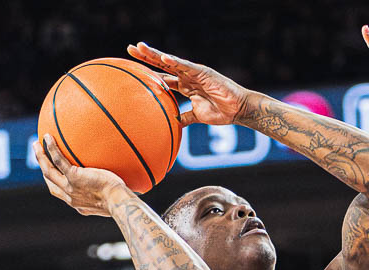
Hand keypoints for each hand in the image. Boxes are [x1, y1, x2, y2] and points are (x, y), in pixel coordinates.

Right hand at [34, 134, 129, 216]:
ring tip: (36, 144)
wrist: (119, 202)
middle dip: (43, 167)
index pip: (61, 193)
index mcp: (78, 204)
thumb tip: (118, 183)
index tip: (53, 172)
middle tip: (39, 155)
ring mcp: (70, 188)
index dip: (54, 182)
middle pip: (50, 181)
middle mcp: (71, 198)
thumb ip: (109, 192)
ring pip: (48, 171)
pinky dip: (51, 148)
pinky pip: (58, 160)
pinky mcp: (74, 177)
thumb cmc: (122, 201)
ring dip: (40, 157)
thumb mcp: (112, 200)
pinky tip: (48, 137)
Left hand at [128, 42, 250, 126]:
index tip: (132, 68)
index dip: (149, 71)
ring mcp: (194, 73)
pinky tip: (163, 58)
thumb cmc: (221, 112)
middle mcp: (187, 76)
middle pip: (163, 64)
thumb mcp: (197, 116)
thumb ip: (185, 117)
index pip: (163, 76)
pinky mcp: (203, 72)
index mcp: (185, 85)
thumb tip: (173, 123)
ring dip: (155, 55)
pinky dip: (175, 62)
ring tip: (140, 48)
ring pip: (171, 61)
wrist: (238, 110)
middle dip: (146, 56)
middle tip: (130, 48)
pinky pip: (186, 66)